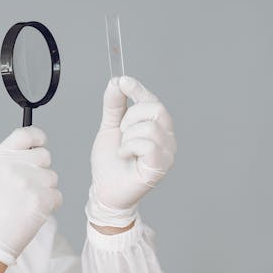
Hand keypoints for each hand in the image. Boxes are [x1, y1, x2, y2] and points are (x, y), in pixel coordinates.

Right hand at [0, 127, 61, 265]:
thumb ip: (10, 158)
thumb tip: (31, 147)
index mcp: (1, 156)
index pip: (26, 133)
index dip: (38, 137)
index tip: (40, 144)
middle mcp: (16, 165)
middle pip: (45, 155)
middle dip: (41, 169)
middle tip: (28, 186)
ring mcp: (31, 182)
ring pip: (52, 177)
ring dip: (45, 189)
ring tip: (26, 202)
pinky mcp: (43, 199)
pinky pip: (57, 195)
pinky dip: (49, 205)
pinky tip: (33, 212)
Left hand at [86, 76, 176, 227]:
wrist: (105, 190)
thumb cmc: (110, 164)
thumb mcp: (109, 128)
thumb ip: (114, 106)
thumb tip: (116, 82)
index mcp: (157, 128)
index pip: (153, 101)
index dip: (138, 90)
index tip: (123, 82)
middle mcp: (167, 139)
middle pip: (156, 109)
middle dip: (131, 117)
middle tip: (121, 133)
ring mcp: (167, 153)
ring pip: (149, 127)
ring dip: (127, 136)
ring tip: (123, 149)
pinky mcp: (161, 166)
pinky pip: (147, 144)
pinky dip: (129, 147)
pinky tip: (125, 156)